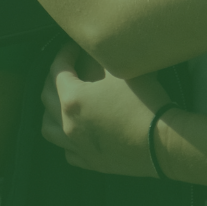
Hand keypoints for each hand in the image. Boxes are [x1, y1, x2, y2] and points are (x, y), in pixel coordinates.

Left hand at [41, 41, 169, 176]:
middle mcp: (67, 124)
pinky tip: (78, 127)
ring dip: (51, 108)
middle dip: (54, 76)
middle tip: (69, 64)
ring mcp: (76, 146)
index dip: (64, 53)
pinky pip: (66, 148)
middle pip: (46, 96)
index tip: (73, 44)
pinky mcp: (89, 161)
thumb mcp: (121, 70)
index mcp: (72, 99)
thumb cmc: (142, 102)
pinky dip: (66, 135)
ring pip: (48, 127)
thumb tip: (89, 50)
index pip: (57, 69)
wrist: (160, 142)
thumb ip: (99, 58)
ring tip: (64, 98)